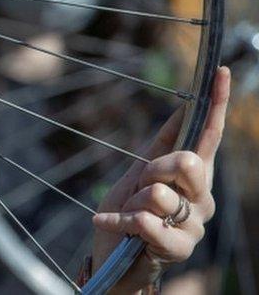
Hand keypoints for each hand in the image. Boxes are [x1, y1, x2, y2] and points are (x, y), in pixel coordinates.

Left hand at [90, 66, 229, 292]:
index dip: (216, 103)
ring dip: (132, 202)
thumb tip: (183, 110)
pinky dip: (118, 220)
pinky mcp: (178, 247)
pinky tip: (110, 224)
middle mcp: (203, 198)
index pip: (210, 134)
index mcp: (194, 176)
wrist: (113, 258)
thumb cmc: (128, 213)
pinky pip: (145, 220)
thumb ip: (161, 146)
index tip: (219, 71)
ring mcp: (195, 225)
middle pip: (189, 160)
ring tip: (130, 215)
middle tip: (140, 186)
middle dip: (154, 167)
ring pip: (159, 193)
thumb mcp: (138, 174)